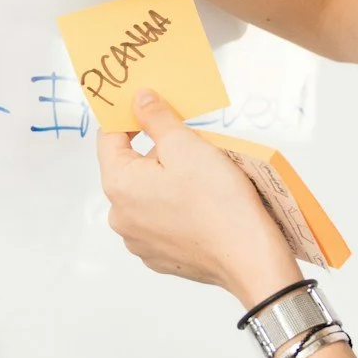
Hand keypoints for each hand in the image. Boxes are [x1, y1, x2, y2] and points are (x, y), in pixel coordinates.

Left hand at [95, 91, 302, 307]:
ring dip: (167, 181)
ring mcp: (139, 241)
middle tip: (190, 145)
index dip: (128, 117)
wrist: (248, 257)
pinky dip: (177, 208)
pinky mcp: (161, 257)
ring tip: (202, 177)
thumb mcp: (186, 145)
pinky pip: (162, 221)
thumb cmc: (218, 201)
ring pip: (147, 196)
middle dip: (157, 152)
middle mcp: (120, 217)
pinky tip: (203, 205)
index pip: (109, 138)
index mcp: (118, 186)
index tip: (150, 107)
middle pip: (131, 169)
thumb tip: (140, 100)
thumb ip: (157, 118)